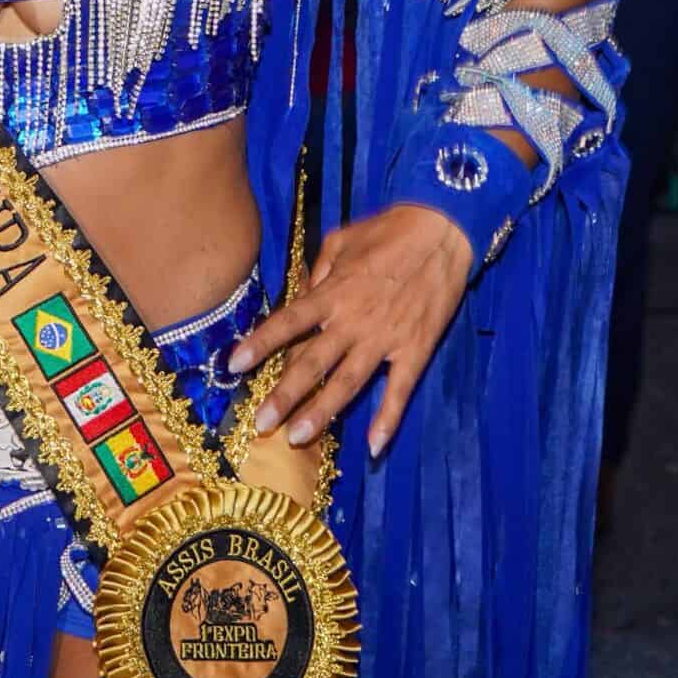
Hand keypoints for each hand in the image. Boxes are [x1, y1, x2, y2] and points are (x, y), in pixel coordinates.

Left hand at [228, 202, 472, 457]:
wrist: (443, 231)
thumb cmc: (389, 231)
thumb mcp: (342, 240)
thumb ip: (318, 272)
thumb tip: (301, 296)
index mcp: (332, 293)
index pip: (288, 322)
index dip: (259, 343)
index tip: (234, 365)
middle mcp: (353, 321)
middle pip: (312, 363)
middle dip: (284, 395)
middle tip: (261, 423)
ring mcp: (385, 339)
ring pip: (348, 383)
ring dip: (322, 412)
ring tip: (297, 437)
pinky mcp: (415, 350)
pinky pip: (399, 390)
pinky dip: (388, 419)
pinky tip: (373, 446)